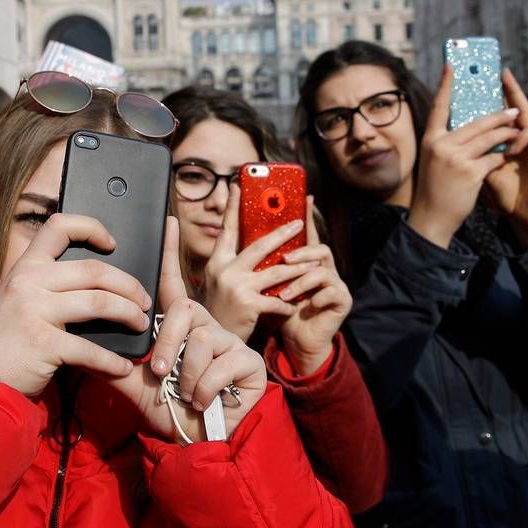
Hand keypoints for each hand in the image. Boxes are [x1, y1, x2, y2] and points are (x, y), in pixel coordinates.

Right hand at [0, 213, 151, 398]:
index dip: (91, 227)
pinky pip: (90, 348)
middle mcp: (28, 282)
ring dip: (129, 314)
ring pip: (100, 302)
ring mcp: (34, 311)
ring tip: (141, 324)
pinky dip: (112, 360)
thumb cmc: (7, 339)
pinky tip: (123, 366)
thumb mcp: (19, 299)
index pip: (59, 226)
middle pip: (94, 270)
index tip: (113, 242)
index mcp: (25, 266)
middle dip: (129, 285)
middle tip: (145, 300)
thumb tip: (100, 281)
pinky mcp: (42, 343)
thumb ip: (49, 284)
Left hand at [107, 218, 266, 441]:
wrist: (195, 442)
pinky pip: (221, 362)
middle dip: (167, 342)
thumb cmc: (165, 409)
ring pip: (201, 339)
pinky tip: (202, 400)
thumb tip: (75, 341)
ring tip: (183, 392)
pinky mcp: (249, 361)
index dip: (169, 252)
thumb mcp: (130, 383)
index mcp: (178, 327)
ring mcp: (229, 342)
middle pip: (184, 310)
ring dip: (186, 373)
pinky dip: (204, 388)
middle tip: (157, 370)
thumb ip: (108, 360)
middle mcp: (205, 327)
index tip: (166, 220)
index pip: (172, 283)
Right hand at [202, 183, 314, 341]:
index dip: (232, 207)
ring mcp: (237, 287)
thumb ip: (232, 266)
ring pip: (277, 271)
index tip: (237, 186)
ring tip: (314, 263)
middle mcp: (224, 271)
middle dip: (282, 233)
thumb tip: (254, 247)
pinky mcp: (249, 305)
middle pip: (259, 246)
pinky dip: (290, 303)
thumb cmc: (220, 311)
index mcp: (216, 263)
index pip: (226, 230)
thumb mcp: (218, 284)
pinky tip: (296, 304)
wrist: (213, 341)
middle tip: (298, 223)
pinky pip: (278, 299)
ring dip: (298, 268)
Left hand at [276, 199, 352, 374]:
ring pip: (322, 271)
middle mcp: (324, 267)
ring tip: (284, 294)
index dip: (308, 216)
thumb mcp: (269, 284)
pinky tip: (306, 305)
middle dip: (301, 253)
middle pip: (318, 248)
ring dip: (301, 282)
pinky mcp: (342, 300)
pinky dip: (316, 298)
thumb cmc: (280, 309)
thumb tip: (240, 237)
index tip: (306, 197)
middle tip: (284, 259)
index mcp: (306, 261)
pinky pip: (332, 292)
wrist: (296, 340)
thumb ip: (263, 263)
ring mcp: (335, 283)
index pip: (308, 234)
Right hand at [408, 65, 519, 248]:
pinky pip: (494, 158)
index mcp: (430, 140)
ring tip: (518, 133)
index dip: (446, 85)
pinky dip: (502, 159)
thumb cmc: (434, 190)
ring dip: (507, 135)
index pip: (439, 106)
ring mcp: (455, 158)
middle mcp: (441, 145)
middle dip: (499, 116)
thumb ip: (448, 144)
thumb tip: (471, 129)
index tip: (452, 65)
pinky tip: (506, 159)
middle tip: (514, 111)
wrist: (431, 218)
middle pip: (476, 123)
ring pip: (489, 138)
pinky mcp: (470, 171)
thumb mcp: (434, 162)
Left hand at [484, 69, 527, 247]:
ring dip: (525, 134)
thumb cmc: (502, 189)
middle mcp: (527, 138)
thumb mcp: (481, 167)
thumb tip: (452, 129)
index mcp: (509, 137)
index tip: (494, 72)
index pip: (503, 111)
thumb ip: (474, 148)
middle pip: (523, 108)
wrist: (518, 214)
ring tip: (511, 151)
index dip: (501, 92)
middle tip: (504, 75)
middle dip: (514, 91)